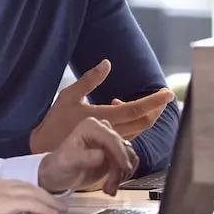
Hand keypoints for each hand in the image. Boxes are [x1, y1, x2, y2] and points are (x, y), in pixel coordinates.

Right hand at [0, 178, 67, 213]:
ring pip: (31, 192)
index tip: (42, 203)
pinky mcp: (2, 202)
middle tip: (57, 205)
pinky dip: (42, 207)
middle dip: (44, 195)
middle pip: (27, 186)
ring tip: (58, 210)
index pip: (16, 185)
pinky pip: (28, 202)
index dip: (32, 193)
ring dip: (47, 201)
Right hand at [29, 59, 174, 154]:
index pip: (135, 110)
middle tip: (164, 96)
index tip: (168, 93)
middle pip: (143, 122)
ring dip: (148, 116)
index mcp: (102, 117)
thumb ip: (89, 80)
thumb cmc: (55, 122)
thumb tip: (107, 63)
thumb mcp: (68, 96)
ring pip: (139, 129)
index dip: (154, 101)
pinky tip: (124, 111)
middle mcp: (110, 131)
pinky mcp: (109, 146)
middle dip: (157, 108)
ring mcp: (111, 141)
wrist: (45, 149)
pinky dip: (134, 122)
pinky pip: (130, 134)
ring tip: (148, 103)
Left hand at [36, 117, 134, 196]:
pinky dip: (122, 176)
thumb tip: (101, 155)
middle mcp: (102, 130)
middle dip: (119, 169)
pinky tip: (110, 187)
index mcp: (90, 126)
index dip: (120, 153)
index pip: (112, 138)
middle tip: (110, 187)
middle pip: (123, 148)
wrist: (58, 175)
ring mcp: (110, 142)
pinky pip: (128, 163)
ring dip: (121, 175)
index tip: (124, 169)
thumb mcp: (67, 162)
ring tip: (108, 189)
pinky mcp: (114, 153)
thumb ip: (83, 158)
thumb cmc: (59, 166)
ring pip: (128, 157)